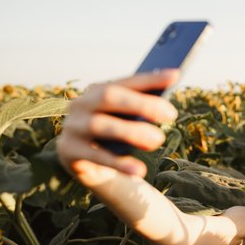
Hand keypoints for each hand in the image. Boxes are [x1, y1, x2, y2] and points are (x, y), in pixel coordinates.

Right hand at [57, 70, 178, 179]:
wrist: (90, 167)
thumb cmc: (117, 137)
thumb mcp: (128, 122)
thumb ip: (141, 111)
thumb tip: (166, 108)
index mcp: (97, 90)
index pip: (126, 81)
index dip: (150, 78)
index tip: (175, 75)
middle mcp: (81, 104)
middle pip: (109, 97)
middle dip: (142, 103)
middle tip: (171, 114)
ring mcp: (72, 127)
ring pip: (101, 125)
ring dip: (133, 131)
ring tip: (159, 139)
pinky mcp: (69, 151)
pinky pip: (96, 156)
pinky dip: (119, 163)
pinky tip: (139, 170)